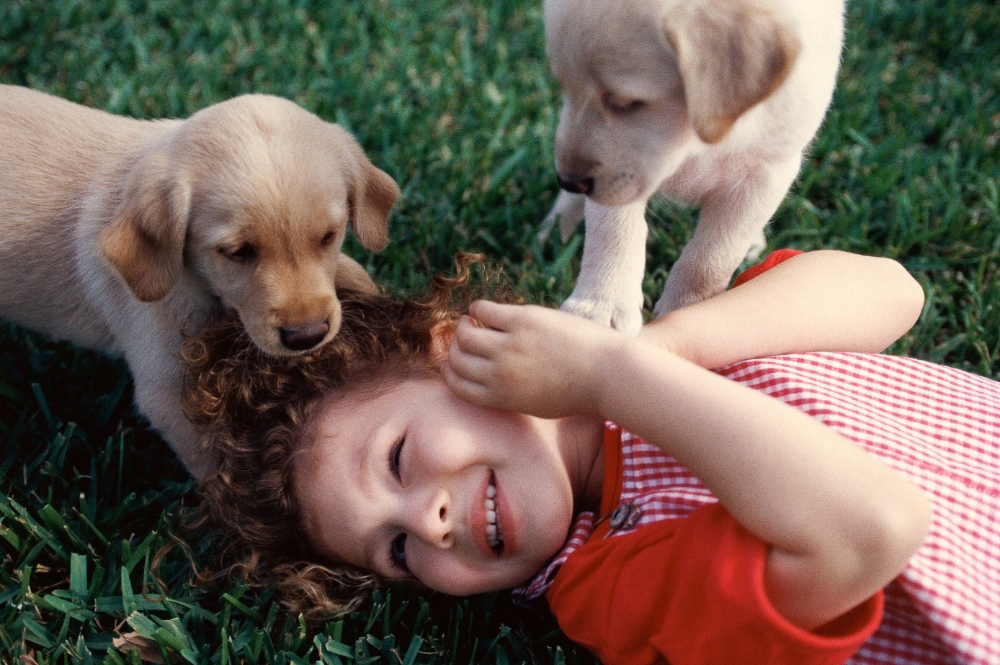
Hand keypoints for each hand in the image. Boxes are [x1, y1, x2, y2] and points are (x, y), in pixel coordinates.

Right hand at [441, 300, 622, 417]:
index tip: (454, 360)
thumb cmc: (578, 392)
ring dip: (463, 326)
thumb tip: (489, 378)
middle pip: (457, 357)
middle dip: (456, 347)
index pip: (457, 384)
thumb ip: (509, 394)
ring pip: (465, 333)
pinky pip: (484, 310)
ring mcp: (509, 346)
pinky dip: (478, 309)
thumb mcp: (537, 404)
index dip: (450, 370)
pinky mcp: (523, 320)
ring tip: (472, 322)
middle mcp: (499, 374)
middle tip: (464, 337)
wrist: (609, 375)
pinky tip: (483, 310)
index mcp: (501, 398)